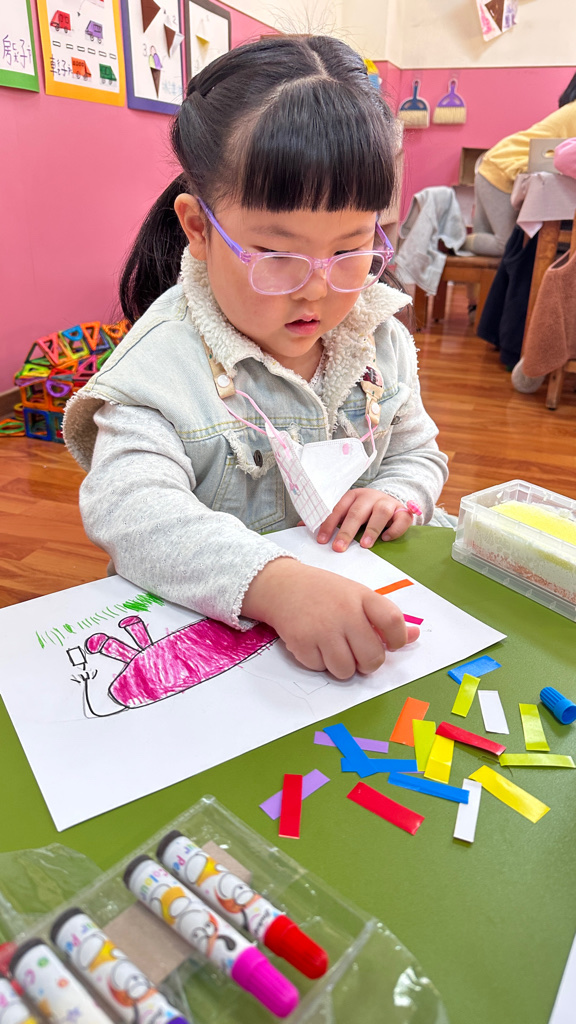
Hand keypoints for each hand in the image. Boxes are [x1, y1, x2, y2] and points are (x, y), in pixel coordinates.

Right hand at [242, 558, 418, 679]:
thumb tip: (414, 636)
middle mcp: (344, 612)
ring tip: (335, 648)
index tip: (391, 644)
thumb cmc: (325, 592)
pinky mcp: (301, 642)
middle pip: (372, 658)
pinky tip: (315, 644)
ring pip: (346, 671)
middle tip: (359, 654)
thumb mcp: (357, 595)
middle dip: (368, 663)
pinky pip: (321, 669)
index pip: (393, 622)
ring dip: (343, 666)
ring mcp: (322, 628)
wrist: (282, 585)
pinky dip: (319, 663)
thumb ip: (384, 617)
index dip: (398, 640)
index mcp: (362, 597)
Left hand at [315, 488, 413, 551]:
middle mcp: (370, 497)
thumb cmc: (365, 511)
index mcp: (353, 496)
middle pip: (357, 512)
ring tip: (365, 545)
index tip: (321, 540)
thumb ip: (329, 520)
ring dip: (372, 529)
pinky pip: (402, 518)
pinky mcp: (403, 511)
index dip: (329, 524)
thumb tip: (301, 527)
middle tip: (338, 548)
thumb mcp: (346, 512)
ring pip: (381, 512)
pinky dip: (395, 529)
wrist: (392, 503)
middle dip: (347, 531)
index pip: (338, 509)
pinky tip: (386, 539)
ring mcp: (387, 503)